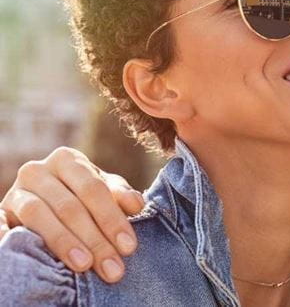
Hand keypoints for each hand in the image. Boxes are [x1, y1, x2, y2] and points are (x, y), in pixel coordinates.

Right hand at [0, 147, 143, 282]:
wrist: (43, 198)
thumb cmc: (81, 195)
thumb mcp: (103, 190)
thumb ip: (119, 194)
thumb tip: (136, 205)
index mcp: (68, 160)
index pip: (93, 190)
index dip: (112, 219)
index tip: (128, 247)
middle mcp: (38, 171)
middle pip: (69, 206)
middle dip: (94, 239)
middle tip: (112, 267)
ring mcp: (15, 192)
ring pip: (38, 214)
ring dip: (63, 242)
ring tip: (84, 265)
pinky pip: (0, 223)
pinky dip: (9, 237)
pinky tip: (28, 255)